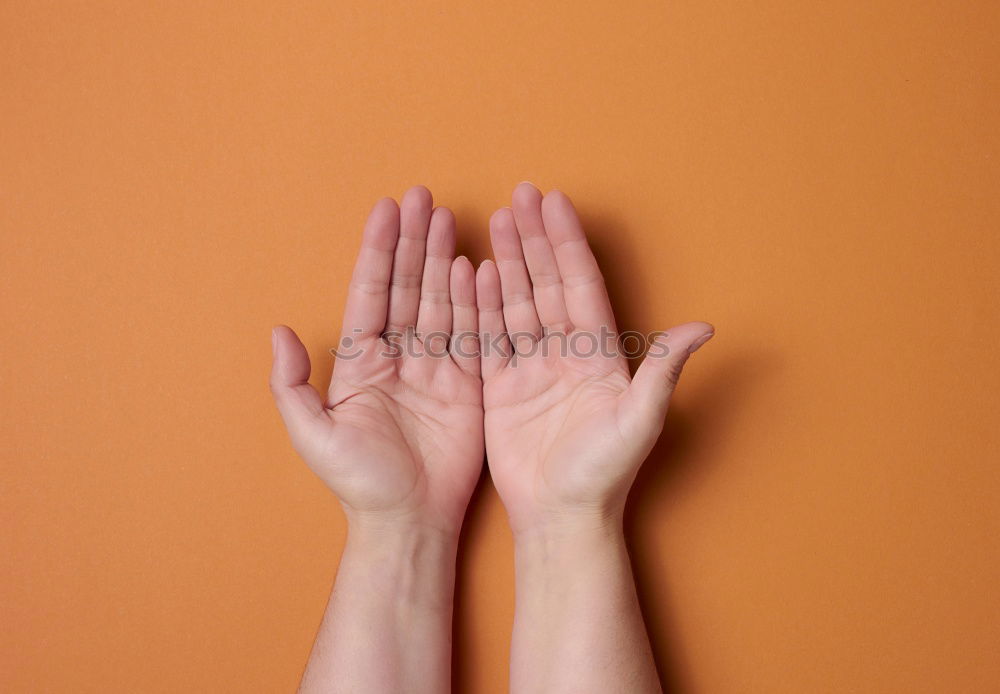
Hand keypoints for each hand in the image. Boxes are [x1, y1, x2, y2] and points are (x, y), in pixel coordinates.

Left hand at [270, 186, 483, 534]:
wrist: (408, 519)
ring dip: (443, 259)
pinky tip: (476, 267)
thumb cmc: (358, 482)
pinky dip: (474, 300)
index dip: (379, 249)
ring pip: (439, 300)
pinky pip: (471, 333)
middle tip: (424, 197)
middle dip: (415, 241)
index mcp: (361, 361)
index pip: (371, 292)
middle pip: (407, 285)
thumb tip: (278, 331)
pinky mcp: (467, 384)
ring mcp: (435, 367)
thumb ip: (293, 384)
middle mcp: (399, 356)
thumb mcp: (313, 434)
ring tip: (450, 218)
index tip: (388, 208)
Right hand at [477, 183, 712, 533]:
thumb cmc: (604, 475)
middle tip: (521, 195)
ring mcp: (532, 369)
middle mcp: (566, 353)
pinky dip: (483, 304)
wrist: (561, 519)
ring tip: (498, 220)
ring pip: (519, 302)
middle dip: (536, 238)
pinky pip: (492, 337)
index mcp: (598, 354)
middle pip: (547, 283)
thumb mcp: (639, 420)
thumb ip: (662, 370)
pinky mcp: (503, 389)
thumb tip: (704, 327)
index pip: (580, 284)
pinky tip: (475, 272)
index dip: (567, 243)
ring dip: (510, 261)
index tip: (555, 203)